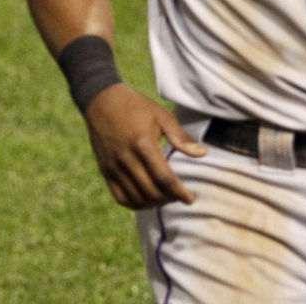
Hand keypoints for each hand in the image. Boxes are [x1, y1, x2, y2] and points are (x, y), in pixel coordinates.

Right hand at [82, 83, 205, 208]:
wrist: (102, 101)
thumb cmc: (136, 107)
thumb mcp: (162, 116)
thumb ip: (181, 138)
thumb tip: (203, 154)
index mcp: (143, 143)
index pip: (164, 177)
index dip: (179, 192)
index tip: (190, 200)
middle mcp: (127, 158)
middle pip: (151, 191)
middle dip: (169, 199)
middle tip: (179, 196)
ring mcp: (114, 166)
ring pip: (137, 197)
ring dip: (154, 203)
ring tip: (165, 198)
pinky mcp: (105, 171)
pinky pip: (120, 197)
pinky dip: (135, 204)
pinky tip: (147, 200)